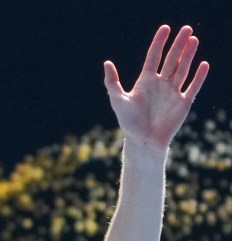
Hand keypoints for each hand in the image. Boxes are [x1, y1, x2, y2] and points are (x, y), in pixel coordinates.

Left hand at [104, 25, 208, 149]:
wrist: (143, 141)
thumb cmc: (129, 123)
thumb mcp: (118, 101)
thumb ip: (112, 82)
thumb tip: (107, 63)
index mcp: (146, 81)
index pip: (154, 57)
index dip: (159, 42)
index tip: (166, 28)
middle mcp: (160, 84)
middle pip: (171, 59)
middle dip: (178, 44)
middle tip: (186, 29)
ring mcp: (172, 92)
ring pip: (182, 69)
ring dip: (188, 55)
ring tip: (194, 40)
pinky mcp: (183, 103)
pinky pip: (193, 87)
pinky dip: (199, 76)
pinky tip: (203, 64)